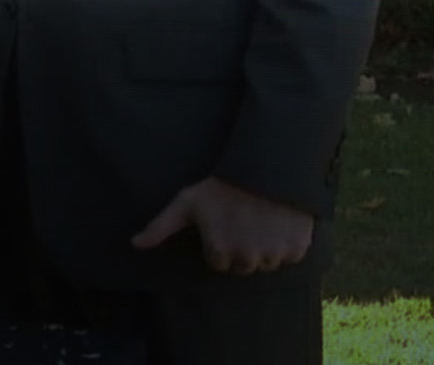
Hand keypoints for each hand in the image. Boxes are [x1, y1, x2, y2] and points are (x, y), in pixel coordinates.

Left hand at [132, 176, 313, 273]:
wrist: (264, 167)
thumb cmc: (220, 185)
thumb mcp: (186, 202)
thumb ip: (159, 226)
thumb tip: (134, 244)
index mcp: (221, 252)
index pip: (219, 264)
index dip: (219, 244)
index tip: (222, 224)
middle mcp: (248, 259)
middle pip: (243, 266)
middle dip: (241, 248)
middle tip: (240, 221)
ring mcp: (275, 255)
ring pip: (267, 264)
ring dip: (264, 248)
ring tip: (259, 220)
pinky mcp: (299, 249)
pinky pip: (290, 257)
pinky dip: (286, 244)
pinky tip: (277, 222)